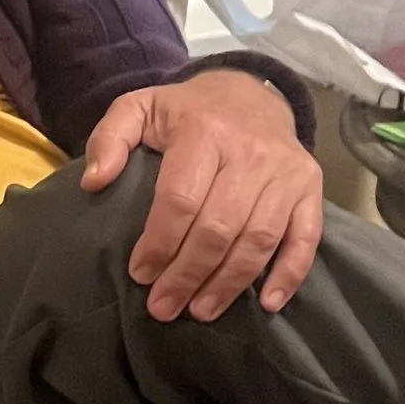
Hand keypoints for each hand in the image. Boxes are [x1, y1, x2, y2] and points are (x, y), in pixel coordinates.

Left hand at [82, 69, 323, 320]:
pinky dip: (289, 274)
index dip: (160, 242)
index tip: (140, 274)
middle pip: (219, 227)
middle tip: (163, 307)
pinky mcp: (311, 187)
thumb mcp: (139, 108)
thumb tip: (94, 182)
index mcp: (205, 131)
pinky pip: (306, 237)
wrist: (250, 92)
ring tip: (200, 311)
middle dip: (187, 274)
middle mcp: (251, 152)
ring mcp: (286, 172)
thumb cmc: (186, 112)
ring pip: (259, 239)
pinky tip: (266, 304)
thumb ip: (109, 138)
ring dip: (229, 283)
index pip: (180, 199)